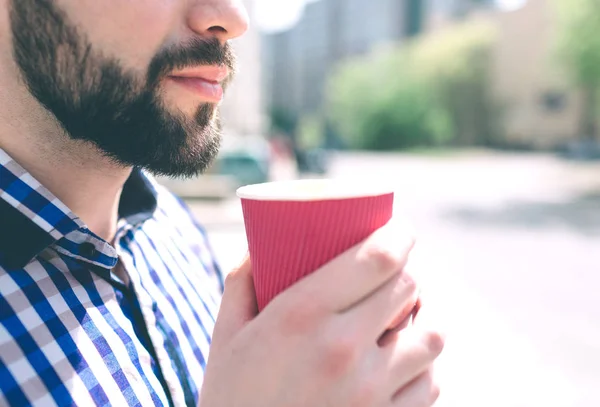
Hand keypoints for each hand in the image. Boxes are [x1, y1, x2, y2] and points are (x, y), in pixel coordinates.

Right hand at [199, 220, 443, 406]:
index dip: (399, 235)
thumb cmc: (232, 399)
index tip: (399, 229)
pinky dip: (422, 366)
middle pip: (408, 288)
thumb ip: (242, 282)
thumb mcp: (225, 335)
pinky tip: (401, 362)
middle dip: (406, 271)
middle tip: (394, 271)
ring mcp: (370, 392)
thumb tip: (263, 244)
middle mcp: (342, 349)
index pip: (377, 258)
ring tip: (404, 316)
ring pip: (431, 335)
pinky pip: (429, 383)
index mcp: (302, 316)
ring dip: (421, 318)